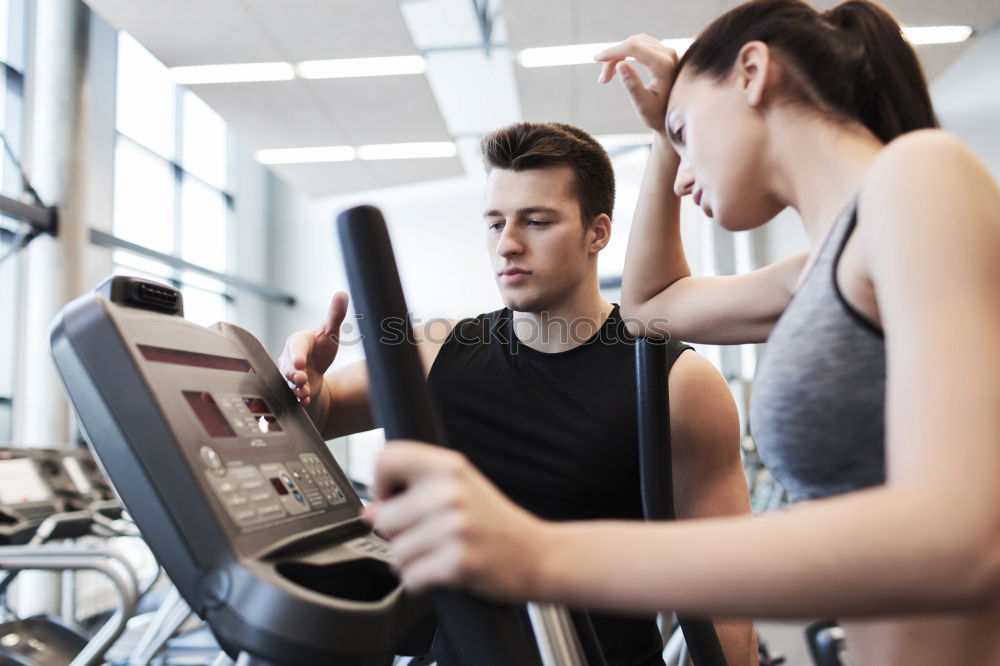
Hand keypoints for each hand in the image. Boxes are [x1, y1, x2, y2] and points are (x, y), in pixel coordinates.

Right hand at [278, 291, 348, 406]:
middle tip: (301, 379)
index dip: (296, 355)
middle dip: (293, 374)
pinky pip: (289, 394)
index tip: (300, 362)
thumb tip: (342, 293)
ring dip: (295, 389)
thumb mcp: (330, 332)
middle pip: (287, 366)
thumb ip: (335, 315)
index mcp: (298, 342)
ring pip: (287, 382)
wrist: (317, 370)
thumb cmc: (322, 348)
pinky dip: (297, 399)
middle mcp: (289, 359)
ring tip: (304, 394)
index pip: (296, 347)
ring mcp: (289, 375)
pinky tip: (305, 402)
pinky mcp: (292, 389)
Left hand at [365, 441, 548, 600]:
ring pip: (395, 553)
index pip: (387, 457)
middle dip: (399, 536)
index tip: (393, 498)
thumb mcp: (460, 490)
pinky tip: (445, 572)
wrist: (540, 555)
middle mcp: (450, 491)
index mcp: (449, 466)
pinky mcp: (458, 562)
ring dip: (412, 562)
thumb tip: (370, 511)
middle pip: (383, 519)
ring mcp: (455, 527)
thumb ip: (415, 491)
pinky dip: (422, 582)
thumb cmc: (496, 524)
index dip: (381, 482)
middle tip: (431, 537)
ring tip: (442, 554)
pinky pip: (411, 578)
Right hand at [595, 35, 678, 133]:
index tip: (596, 59)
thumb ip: (632, 85)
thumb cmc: (658, 116)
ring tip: (608, 76)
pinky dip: (626, 53)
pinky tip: (618, 66)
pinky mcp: (663, 53)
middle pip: (632, 44)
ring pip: (635, 43)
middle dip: (613, 57)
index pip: (633, 47)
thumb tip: (620, 64)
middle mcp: (668, 54)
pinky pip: (640, 45)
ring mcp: (667, 51)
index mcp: (664, 65)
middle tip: (602, 80)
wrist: (674, 118)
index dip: (612, 51)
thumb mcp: (643, 105)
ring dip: (618, 55)